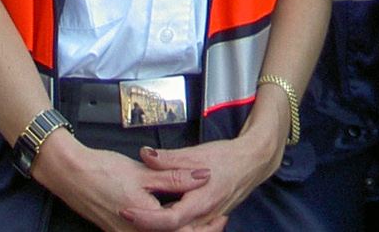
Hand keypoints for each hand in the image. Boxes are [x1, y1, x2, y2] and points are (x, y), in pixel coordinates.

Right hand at [31, 132, 223, 231]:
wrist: (71, 175)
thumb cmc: (105, 171)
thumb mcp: (144, 173)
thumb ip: (175, 177)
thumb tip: (203, 177)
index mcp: (144, 221)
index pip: (180, 231)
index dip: (203, 228)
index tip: (220, 218)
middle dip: (195, 231)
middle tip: (217, 221)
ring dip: (180, 230)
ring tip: (201, 220)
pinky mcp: (118, 229)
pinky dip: (163, 227)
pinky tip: (171, 214)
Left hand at [122, 91, 287, 230]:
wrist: (253, 162)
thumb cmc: (227, 157)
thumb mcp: (197, 154)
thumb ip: (169, 158)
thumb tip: (145, 154)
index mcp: (201, 202)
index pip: (169, 221)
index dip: (145, 218)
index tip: (126, 210)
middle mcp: (204, 217)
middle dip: (146, 227)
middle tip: (125, 215)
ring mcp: (206, 221)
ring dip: (158, 229)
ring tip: (137, 217)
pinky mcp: (206, 221)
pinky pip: (187, 230)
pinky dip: (171, 228)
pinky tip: (158, 219)